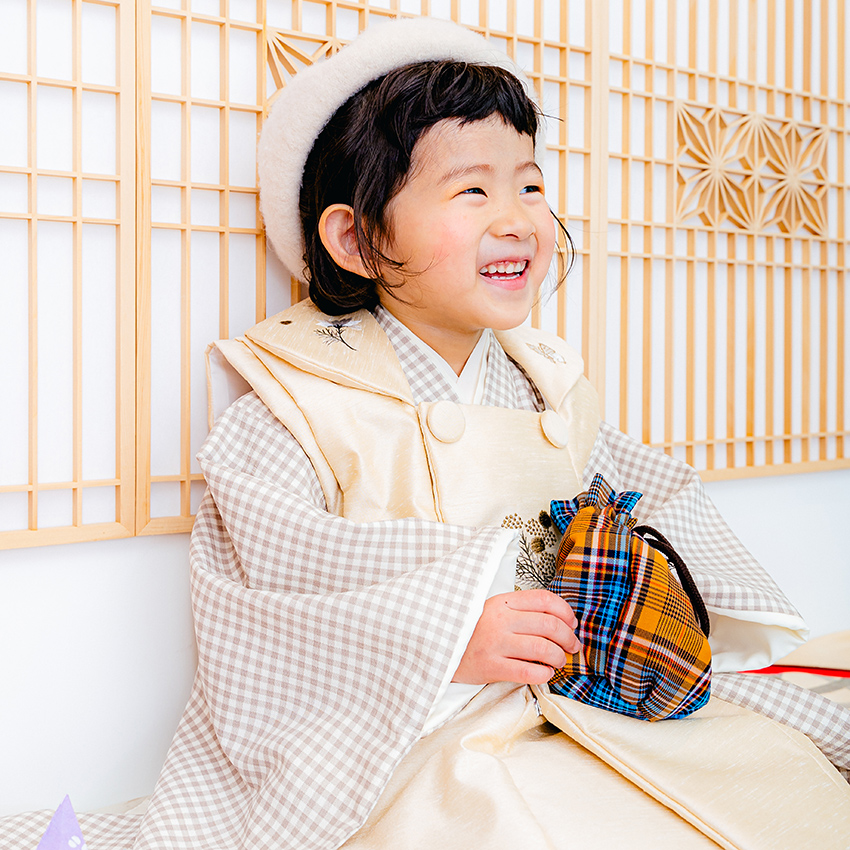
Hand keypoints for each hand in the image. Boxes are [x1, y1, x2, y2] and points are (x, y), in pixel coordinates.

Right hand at [451, 589, 581, 684]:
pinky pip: (528, 671)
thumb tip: (559, 621)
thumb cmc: (471, 630)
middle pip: (549, 625)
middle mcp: (500, 620)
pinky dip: (544, 674)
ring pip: (543, 648)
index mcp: (502, 601)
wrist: (436, 647)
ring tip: (558, 661)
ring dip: (559, 657)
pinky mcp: (491, 667)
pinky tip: (545, 673)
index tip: (572, 623)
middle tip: (572, 647)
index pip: (544, 600)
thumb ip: (520, 611)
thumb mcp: (491, 610)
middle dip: (568, 638)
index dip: (565, 612)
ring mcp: (495, 643)